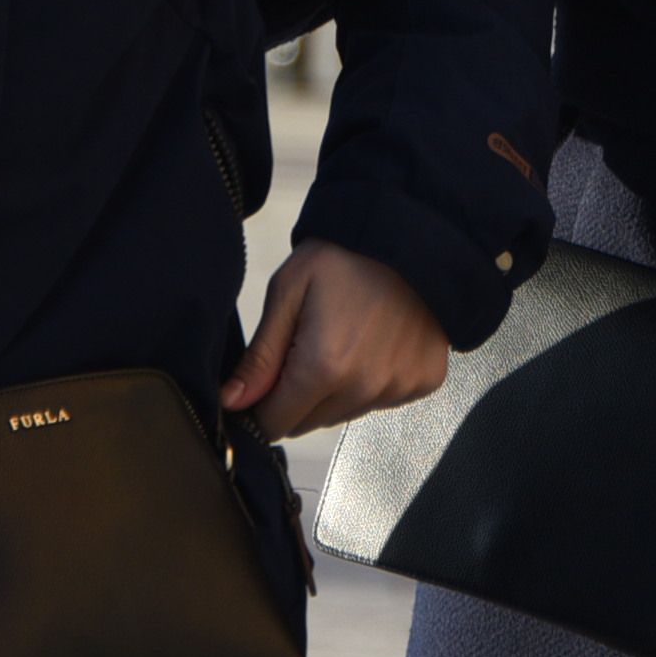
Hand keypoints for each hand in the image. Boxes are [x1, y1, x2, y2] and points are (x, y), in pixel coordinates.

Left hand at [224, 239, 447, 439]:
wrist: (411, 232)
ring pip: (343, 414)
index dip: (259, 406)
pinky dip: (369, 382)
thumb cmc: (345, 254)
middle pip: (308, 423)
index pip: (275, 423)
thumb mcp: (288, 292)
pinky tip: (372, 342)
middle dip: (295, 396)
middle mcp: (364, 388)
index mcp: (324, 367)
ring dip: (332, 391)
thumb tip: (232, 402)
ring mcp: (399, 388)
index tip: (262, 381)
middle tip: (303, 345)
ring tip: (341, 338)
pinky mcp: (423, 381)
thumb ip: (260, 356)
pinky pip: (380, 401)